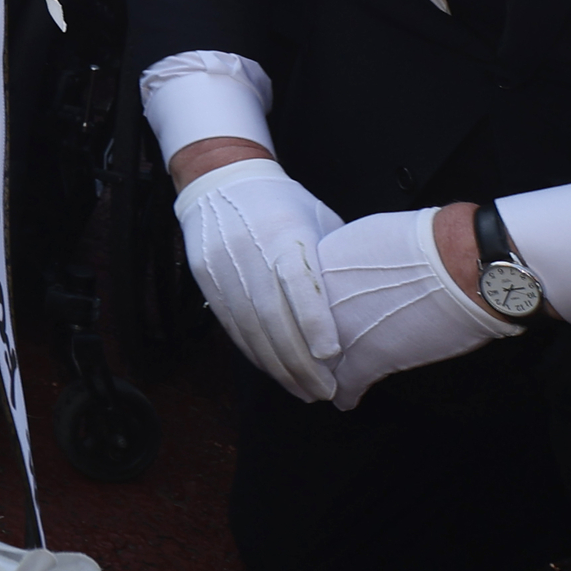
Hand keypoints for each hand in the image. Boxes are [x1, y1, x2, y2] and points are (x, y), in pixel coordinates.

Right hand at [173, 152, 345, 401]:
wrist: (222, 179)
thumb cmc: (283, 203)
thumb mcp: (316, 219)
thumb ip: (333, 262)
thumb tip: (363, 306)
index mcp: (284, 230)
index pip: (297, 280)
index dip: (313, 319)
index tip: (332, 355)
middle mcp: (249, 248)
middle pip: (272, 314)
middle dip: (299, 360)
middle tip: (324, 391)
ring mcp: (223, 264)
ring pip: (249, 327)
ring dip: (277, 366)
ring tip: (303, 391)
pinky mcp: (207, 277)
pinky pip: (231, 324)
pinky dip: (254, 352)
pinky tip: (273, 370)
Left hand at [317, 205, 512, 407]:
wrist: (457, 263)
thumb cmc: (424, 243)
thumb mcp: (366, 239)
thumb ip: (347, 263)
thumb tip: (349, 273)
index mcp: (316, 269)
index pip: (298, 304)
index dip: (306, 319)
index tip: (310, 328)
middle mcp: (317, 303)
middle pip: (302, 336)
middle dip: (308, 350)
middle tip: (312, 362)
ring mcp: (338, 333)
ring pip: (319, 367)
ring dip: (322, 379)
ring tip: (323, 387)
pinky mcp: (366, 361)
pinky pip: (346, 387)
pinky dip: (347, 395)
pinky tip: (347, 400)